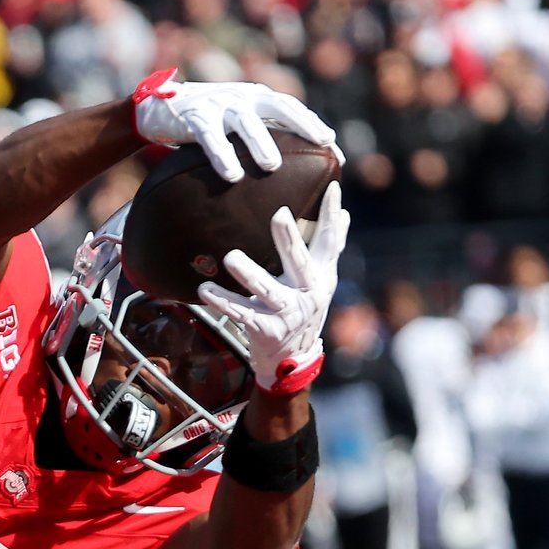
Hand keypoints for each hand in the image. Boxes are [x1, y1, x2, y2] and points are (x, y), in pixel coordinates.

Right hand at [131, 70, 339, 182]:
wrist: (159, 109)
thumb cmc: (206, 123)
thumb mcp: (237, 123)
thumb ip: (261, 135)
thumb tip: (290, 170)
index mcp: (258, 97)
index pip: (293, 108)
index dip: (314, 125)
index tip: (334, 148)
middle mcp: (243, 96)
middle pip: (280, 106)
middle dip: (303, 123)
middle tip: (324, 143)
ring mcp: (218, 104)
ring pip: (245, 121)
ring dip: (260, 142)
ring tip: (272, 165)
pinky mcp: (194, 116)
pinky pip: (210, 137)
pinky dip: (221, 155)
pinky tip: (232, 175)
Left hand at [197, 183, 349, 394]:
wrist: (293, 361)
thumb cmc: (303, 310)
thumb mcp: (321, 281)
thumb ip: (328, 249)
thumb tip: (344, 214)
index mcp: (321, 275)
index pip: (330, 241)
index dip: (332, 215)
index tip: (331, 187)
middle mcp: (308, 292)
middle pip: (299, 261)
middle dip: (289, 239)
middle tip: (279, 214)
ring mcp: (287, 313)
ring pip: (266, 290)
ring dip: (248, 273)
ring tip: (231, 257)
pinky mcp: (265, 330)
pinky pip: (239, 312)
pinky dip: (221, 300)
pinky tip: (204, 288)